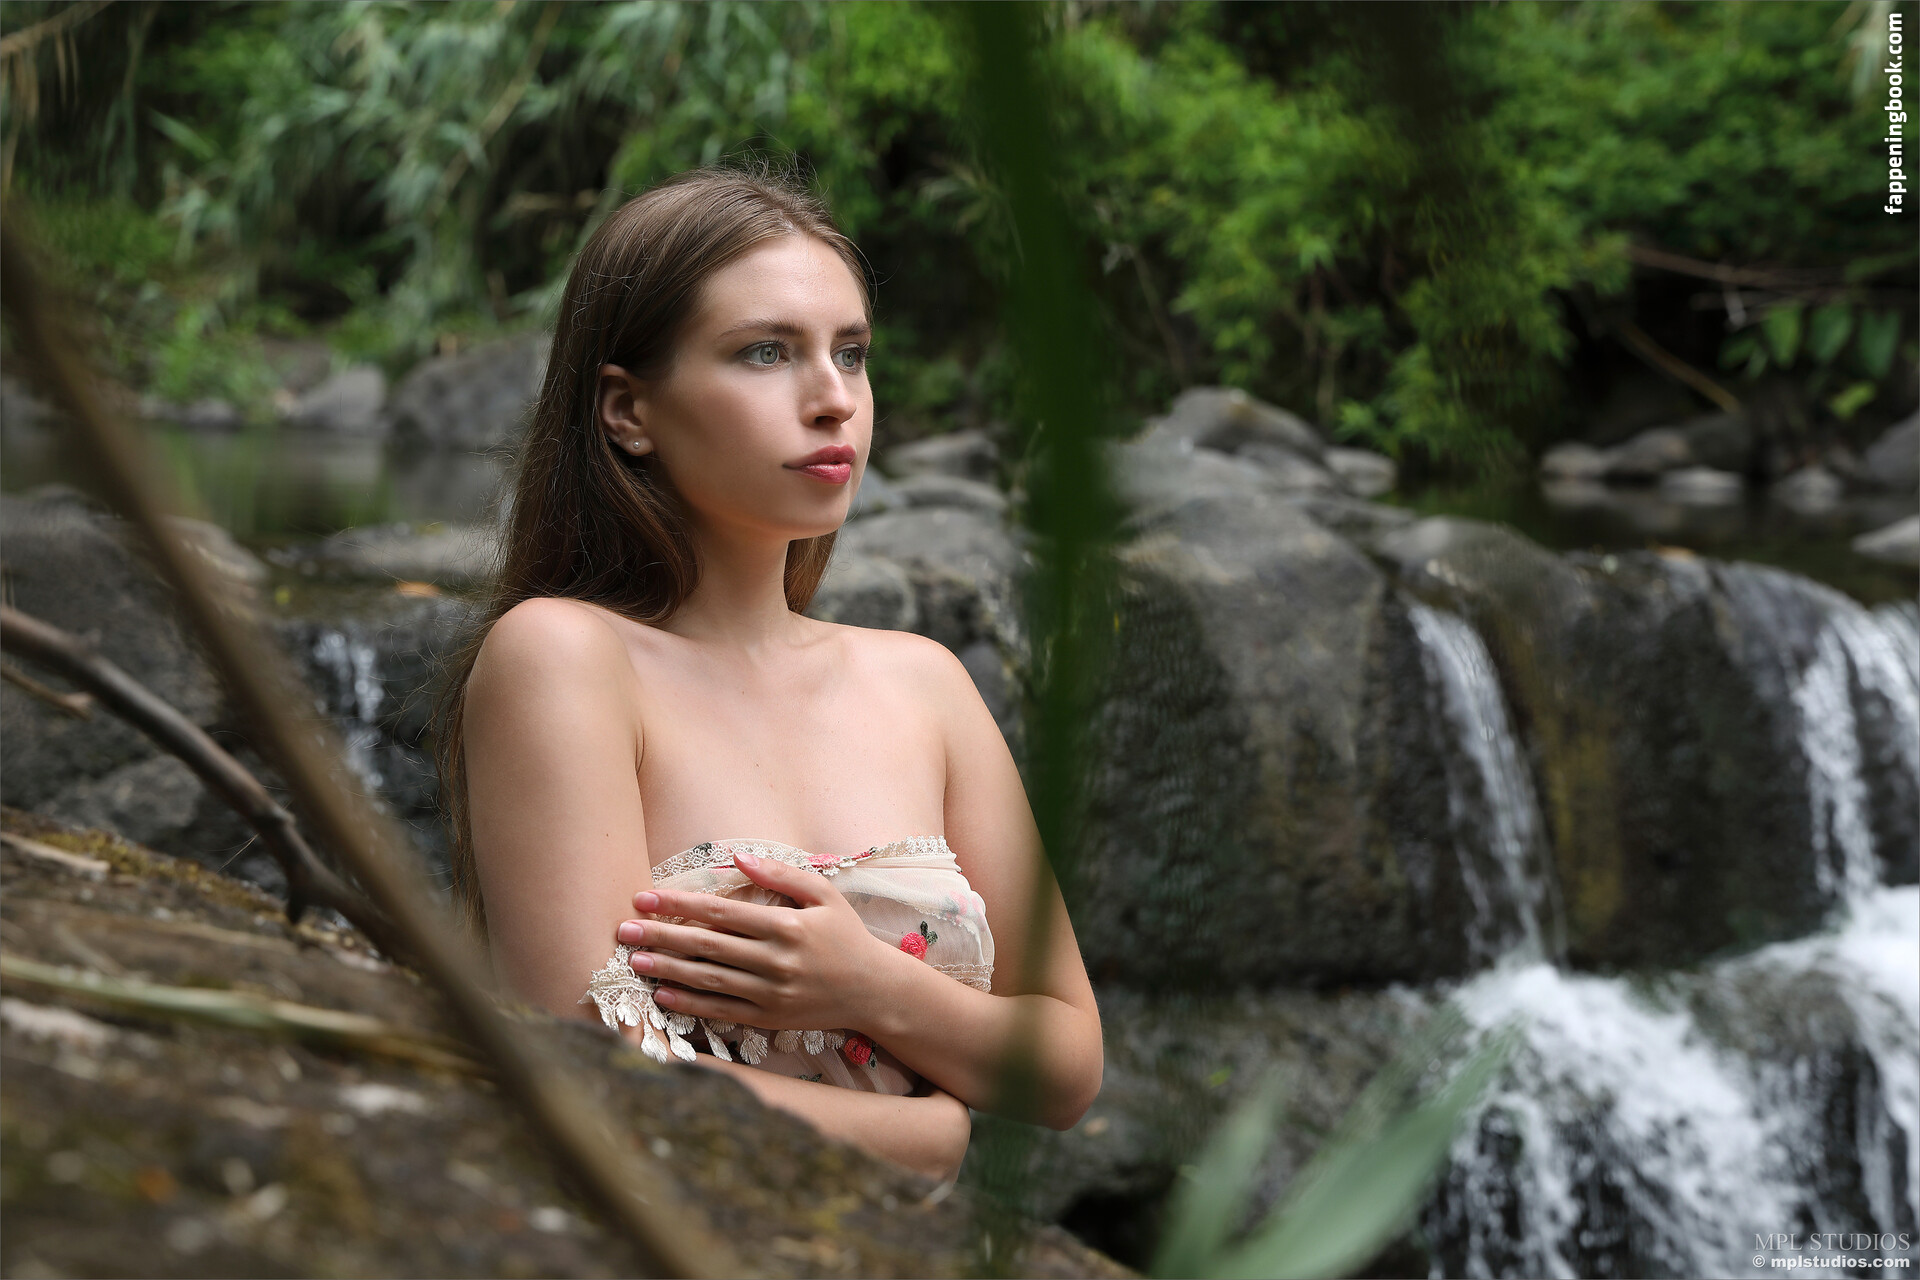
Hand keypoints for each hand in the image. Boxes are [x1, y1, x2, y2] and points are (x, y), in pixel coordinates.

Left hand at [615, 852, 898, 1032]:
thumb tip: (736, 856)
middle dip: (661, 936)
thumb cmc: (846, 936)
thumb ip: (781, 874)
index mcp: (785, 926)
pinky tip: (663, 995)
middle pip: (707, 946)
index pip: (720, 912)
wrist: (873, 990)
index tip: (644, 897)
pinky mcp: (768, 1018)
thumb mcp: (823, 895)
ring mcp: (770, 993)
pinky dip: (690, 1004)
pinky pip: (722, 1010)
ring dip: (667, 970)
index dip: (679, 903)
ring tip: (634, 961)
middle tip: (624, 929)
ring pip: (709, 980)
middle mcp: (775, 961)